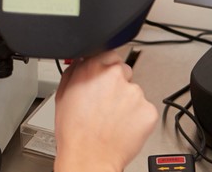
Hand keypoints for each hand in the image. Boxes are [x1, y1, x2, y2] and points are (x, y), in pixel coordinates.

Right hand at [53, 50, 156, 171]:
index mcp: (94, 67)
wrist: (89, 157)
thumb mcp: (63, 93)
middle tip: (106, 103)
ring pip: (134, 91)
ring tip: (112, 119)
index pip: (108, 54)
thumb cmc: (74, 131)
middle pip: (123, 71)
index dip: (104, 68)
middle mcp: (117, 76)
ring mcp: (135, 93)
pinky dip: (137, 116)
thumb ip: (76, 70)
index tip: (102, 79)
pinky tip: (122, 126)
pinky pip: (145, 109)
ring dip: (126, 101)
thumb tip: (82, 60)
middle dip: (117, 84)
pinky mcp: (148, 110)